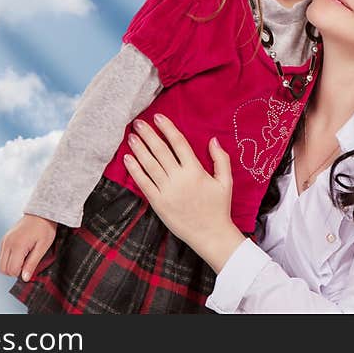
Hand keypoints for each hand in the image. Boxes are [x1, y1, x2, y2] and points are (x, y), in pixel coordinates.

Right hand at [0, 213, 56, 281]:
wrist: (41, 213)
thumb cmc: (45, 228)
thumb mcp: (42, 247)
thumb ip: (32, 263)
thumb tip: (24, 278)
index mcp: (17, 245)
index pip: (12, 270)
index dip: (21, 273)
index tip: (30, 266)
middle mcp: (7, 243)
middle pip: (3, 269)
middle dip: (14, 271)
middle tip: (27, 263)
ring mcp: (4, 240)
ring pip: (1, 264)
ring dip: (11, 265)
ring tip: (24, 258)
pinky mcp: (4, 239)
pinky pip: (2, 256)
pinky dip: (9, 259)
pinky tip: (20, 253)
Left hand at [124, 115, 245, 271]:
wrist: (211, 235)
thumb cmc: (219, 208)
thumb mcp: (225, 181)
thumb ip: (220, 159)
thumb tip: (213, 140)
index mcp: (195, 171)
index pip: (178, 143)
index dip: (167, 129)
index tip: (158, 117)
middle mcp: (179, 178)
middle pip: (160, 151)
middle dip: (148, 134)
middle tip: (138, 122)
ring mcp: (167, 191)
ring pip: (149, 165)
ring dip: (139, 149)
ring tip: (131, 136)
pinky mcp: (158, 203)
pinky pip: (144, 183)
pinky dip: (135, 170)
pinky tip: (128, 159)